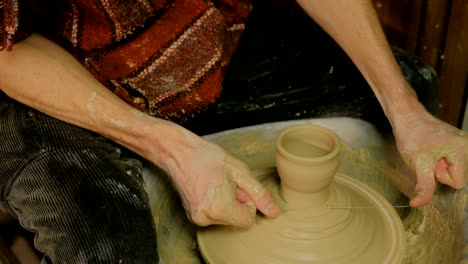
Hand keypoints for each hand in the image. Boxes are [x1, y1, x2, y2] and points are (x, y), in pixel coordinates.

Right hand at [146, 124, 279, 227]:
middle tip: (224, 182)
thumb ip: (260, 195)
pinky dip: (214, 203)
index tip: (237, 186)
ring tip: (214, 183)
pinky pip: (213, 214)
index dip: (247, 202)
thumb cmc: (208, 158)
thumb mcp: (241, 173)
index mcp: (221, 210)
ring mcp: (197, 219)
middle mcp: (207, 219)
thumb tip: (274, 213)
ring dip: (225, 201)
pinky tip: (206, 187)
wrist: (179, 152)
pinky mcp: (191, 216)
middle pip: (235, 219)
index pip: (248, 220)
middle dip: (235, 201)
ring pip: (225, 217)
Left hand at [393, 111, 467, 206]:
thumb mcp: (418, 165)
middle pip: (459, 176)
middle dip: (441, 172)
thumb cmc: (412, 135)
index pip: (458, 183)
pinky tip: (431, 151)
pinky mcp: (457, 143)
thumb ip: (423, 188)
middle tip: (429, 158)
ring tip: (429, 153)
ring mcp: (463, 144)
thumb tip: (418, 204)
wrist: (407, 117)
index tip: (430, 163)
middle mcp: (467, 146)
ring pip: (454, 170)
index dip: (441, 177)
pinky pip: (452, 162)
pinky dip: (440, 161)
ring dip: (439, 167)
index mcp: (462, 150)